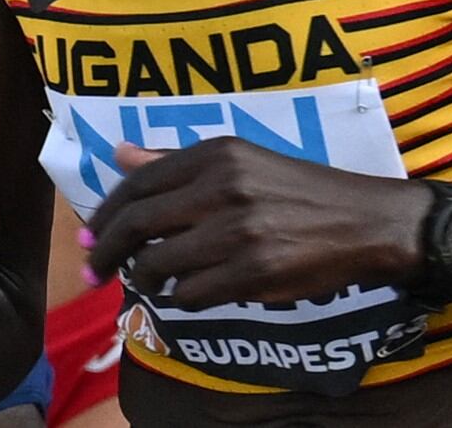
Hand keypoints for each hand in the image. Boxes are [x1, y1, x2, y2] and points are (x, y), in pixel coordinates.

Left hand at [85, 138, 424, 309]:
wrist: (363, 221)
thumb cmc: (298, 190)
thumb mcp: (241, 161)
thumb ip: (177, 161)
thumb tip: (119, 154)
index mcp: (218, 154)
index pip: (139, 183)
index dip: (105, 213)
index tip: (88, 235)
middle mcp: (223, 187)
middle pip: (138, 224)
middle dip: (106, 252)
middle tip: (93, 271)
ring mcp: (237, 231)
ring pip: (159, 264)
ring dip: (146, 279)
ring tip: (151, 281)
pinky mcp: (253, 272)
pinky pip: (190, 294)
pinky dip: (181, 298)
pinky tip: (190, 292)